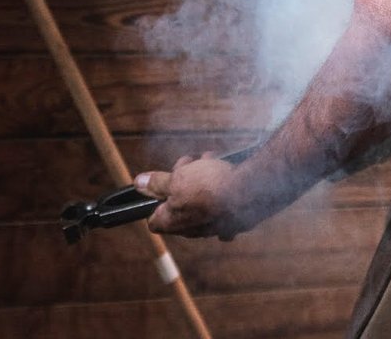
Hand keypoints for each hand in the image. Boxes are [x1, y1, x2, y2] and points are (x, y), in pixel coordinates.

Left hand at [135, 152, 257, 240]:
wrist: (252, 190)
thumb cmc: (212, 186)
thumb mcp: (178, 178)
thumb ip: (158, 183)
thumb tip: (139, 183)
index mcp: (174, 223)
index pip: (153, 220)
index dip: (154, 201)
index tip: (160, 186)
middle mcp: (193, 230)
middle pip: (179, 206)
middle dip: (181, 181)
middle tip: (189, 164)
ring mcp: (215, 228)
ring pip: (201, 202)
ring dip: (202, 180)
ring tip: (210, 161)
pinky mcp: (236, 222)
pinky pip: (223, 205)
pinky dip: (223, 190)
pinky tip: (226, 175)